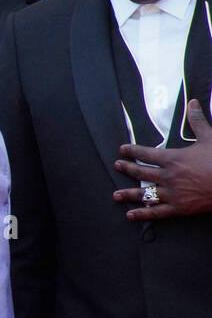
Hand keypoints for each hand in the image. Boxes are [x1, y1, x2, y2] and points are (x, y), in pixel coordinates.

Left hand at [114, 101, 211, 218]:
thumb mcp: (209, 138)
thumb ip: (197, 121)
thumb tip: (193, 103)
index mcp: (172, 159)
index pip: (146, 154)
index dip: (132, 151)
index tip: (123, 149)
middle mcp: (167, 176)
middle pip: (141, 172)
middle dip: (127, 169)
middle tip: (117, 166)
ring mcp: (171, 193)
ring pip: (144, 193)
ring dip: (128, 194)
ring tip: (116, 195)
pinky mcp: (178, 208)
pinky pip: (156, 212)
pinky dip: (142, 214)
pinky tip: (131, 215)